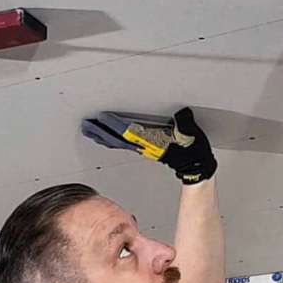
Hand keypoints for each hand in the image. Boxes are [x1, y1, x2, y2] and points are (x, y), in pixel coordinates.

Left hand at [80, 107, 216, 184]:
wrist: (196, 167)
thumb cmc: (194, 152)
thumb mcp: (192, 135)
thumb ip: (186, 125)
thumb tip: (182, 115)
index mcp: (153, 140)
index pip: (129, 132)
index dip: (115, 125)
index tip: (102, 118)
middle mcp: (144, 145)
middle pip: (118, 138)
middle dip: (101, 131)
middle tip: (86, 125)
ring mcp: (143, 148)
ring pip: (117, 142)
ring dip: (102, 136)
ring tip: (90, 130)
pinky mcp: (143, 149)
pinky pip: (122, 144)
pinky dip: (110, 140)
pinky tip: (104, 137)